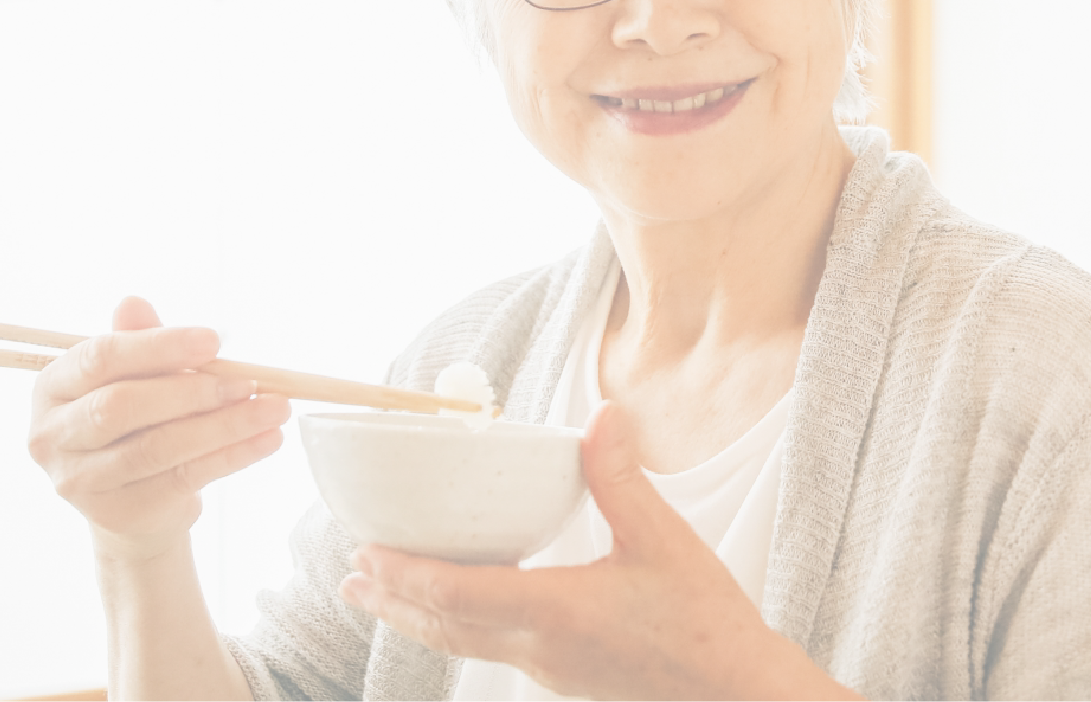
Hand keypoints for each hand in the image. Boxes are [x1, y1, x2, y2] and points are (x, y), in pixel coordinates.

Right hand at [26, 296, 290, 563]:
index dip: (159, 346)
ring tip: (273, 410)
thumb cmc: (138, 422)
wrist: (137, 503)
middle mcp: (52, 434)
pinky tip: (267, 440)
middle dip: (192, 391)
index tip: (215, 341)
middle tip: (249, 383)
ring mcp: (79, 480)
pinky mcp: (117, 512)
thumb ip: (140, 343)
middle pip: (121, 407)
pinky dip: (233, 457)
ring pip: (157, 448)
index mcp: (52, 387)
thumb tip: (133, 302)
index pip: (101, 358)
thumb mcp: (138, 377)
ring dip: (224, 426)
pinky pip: (183, 478)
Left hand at [337, 402, 858, 701]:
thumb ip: (621, 479)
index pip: (454, 594)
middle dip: (391, 601)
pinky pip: (495, 649)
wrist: (739, 696)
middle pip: (442, 627)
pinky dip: (461, 625)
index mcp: (554, 612)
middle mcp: (539, 649)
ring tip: (386, 596)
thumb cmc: (708, 626)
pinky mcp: (568, 676)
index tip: (364, 551)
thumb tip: (600, 417)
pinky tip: (471, 606)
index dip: (401, 574)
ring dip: (419, 617)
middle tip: (350, 577)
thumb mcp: (666, 540)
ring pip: (465, 644)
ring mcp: (551, 669)